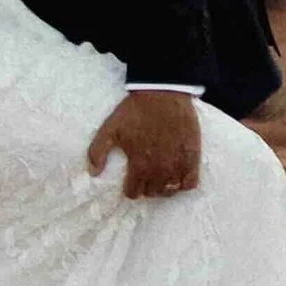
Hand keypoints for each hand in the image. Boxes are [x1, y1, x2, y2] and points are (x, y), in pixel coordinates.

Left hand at [84, 89, 201, 197]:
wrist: (163, 93)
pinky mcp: (192, 158)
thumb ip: (97, 151)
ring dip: (164, 186)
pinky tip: (179, 173)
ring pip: (170, 190)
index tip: (132, 180)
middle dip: (147, 186)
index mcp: (139, 165)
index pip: (134, 193)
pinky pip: (190, 183)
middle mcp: (159, 170)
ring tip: (161, 175)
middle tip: (146, 174)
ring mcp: (177, 165)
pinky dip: (184, 182)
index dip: (130, 187)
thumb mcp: (110, 128)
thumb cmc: (135, 110)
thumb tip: (93, 173)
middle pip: (152, 193)